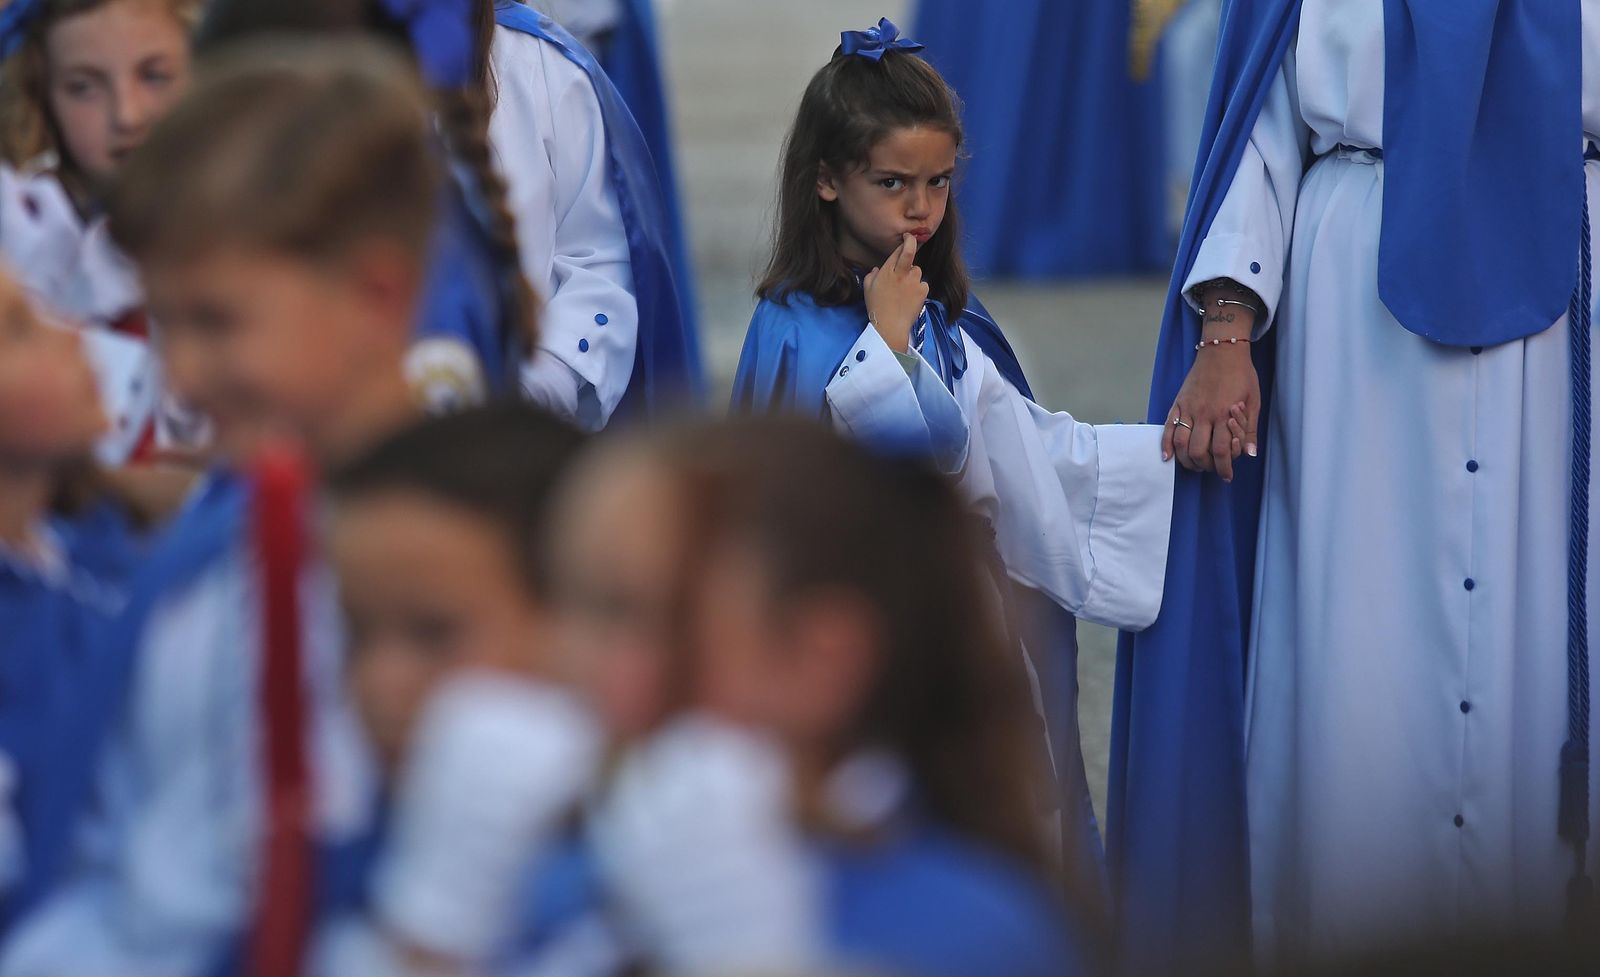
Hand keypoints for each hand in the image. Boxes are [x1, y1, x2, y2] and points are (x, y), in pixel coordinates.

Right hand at [863, 233, 928, 352]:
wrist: (890, 327)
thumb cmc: (876, 308)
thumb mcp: (867, 290)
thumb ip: (871, 276)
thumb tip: (876, 269)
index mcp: (886, 272)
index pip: (897, 251)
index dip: (903, 242)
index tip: (906, 238)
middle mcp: (900, 274)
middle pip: (909, 252)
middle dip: (911, 242)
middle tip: (911, 238)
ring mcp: (913, 281)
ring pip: (917, 271)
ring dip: (913, 276)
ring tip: (906, 289)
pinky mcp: (922, 290)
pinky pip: (923, 284)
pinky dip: (919, 288)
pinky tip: (911, 298)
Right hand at [1163, 347, 1260, 481]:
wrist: (1222, 350)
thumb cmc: (1242, 375)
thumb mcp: (1254, 401)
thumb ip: (1250, 429)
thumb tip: (1249, 454)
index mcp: (1225, 415)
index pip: (1222, 451)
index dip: (1224, 468)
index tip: (1226, 476)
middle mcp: (1204, 414)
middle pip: (1198, 451)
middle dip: (1205, 467)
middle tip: (1211, 470)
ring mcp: (1188, 409)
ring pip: (1181, 443)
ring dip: (1186, 460)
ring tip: (1194, 465)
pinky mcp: (1178, 403)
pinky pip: (1168, 427)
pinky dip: (1165, 444)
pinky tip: (1167, 457)